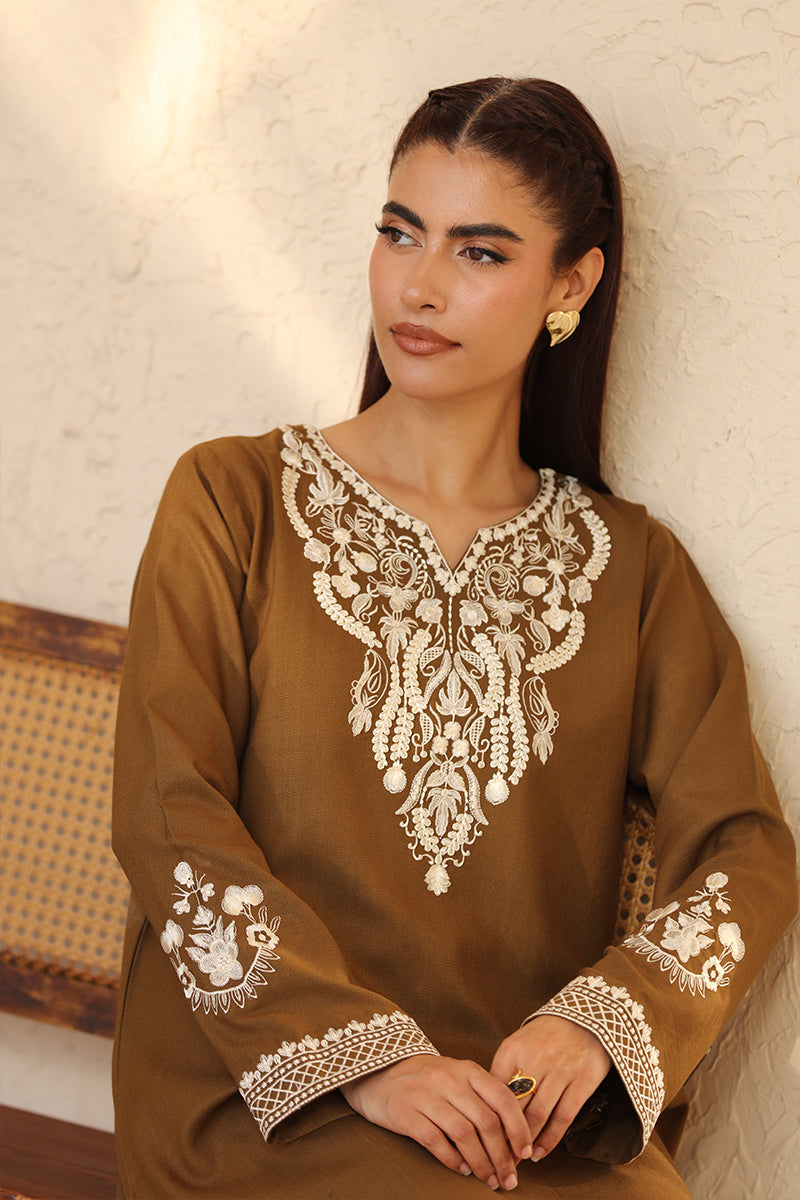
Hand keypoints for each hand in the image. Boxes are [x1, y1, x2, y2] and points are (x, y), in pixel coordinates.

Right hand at [341, 1054, 533, 1189]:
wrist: (378, 1071)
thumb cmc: (427, 1080)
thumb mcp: (456, 1077)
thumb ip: (481, 1098)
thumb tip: (512, 1136)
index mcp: (467, 1069)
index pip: (502, 1098)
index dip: (519, 1128)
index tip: (526, 1154)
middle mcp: (448, 1078)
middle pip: (486, 1121)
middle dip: (502, 1156)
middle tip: (508, 1179)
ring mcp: (425, 1094)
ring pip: (463, 1134)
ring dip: (480, 1163)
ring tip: (488, 1180)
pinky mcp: (405, 1112)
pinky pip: (435, 1140)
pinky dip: (452, 1159)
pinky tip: (461, 1170)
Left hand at [491, 1016, 610, 1161]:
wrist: (585, 1018)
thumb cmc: (544, 1037)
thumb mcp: (517, 1045)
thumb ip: (503, 1072)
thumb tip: (487, 1108)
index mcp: (512, 1050)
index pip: (494, 1092)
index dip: (489, 1120)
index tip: (484, 1140)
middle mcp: (534, 1059)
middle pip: (514, 1107)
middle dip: (505, 1137)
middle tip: (499, 1158)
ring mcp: (559, 1071)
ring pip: (537, 1116)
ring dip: (526, 1142)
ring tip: (518, 1158)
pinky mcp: (581, 1082)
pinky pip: (562, 1117)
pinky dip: (550, 1139)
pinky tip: (540, 1152)